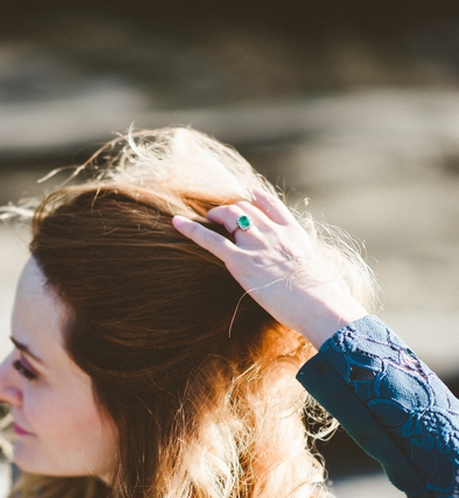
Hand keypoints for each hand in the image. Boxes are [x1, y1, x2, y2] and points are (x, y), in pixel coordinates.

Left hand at [172, 188, 367, 350]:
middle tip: (219, 216)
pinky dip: (191, 229)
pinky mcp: (241, 261)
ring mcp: (256, 244)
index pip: (271, 205)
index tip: (249, 194)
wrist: (320, 304)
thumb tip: (306, 278)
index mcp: (293, 232)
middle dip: (230, 209)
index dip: (257, 198)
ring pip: (229, 216)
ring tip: (205, 218)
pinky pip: (211, 239)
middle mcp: (273, 231)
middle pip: (246, 208)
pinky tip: (175, 222)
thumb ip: (304, 266)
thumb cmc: (322, 298)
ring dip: (215, 215)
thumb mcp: (317, 273)